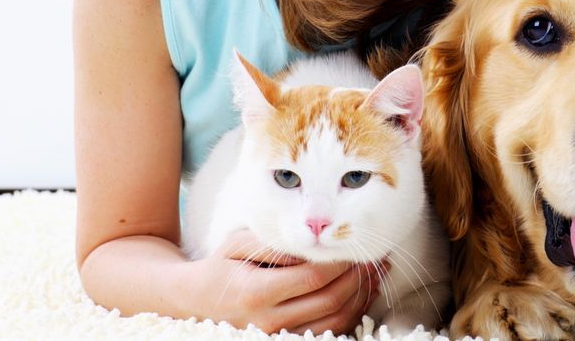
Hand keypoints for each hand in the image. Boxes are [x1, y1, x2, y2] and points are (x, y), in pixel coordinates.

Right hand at [186, 228, 387, 334]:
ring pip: (334, 322)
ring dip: (361, 297)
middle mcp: (268, 321)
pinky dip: (352, 313)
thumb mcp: (240, 244)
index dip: (340, 262)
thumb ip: (275, 243)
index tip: (356, 245)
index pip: (312, 278)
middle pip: (329, 301)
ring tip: (378, 272)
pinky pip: (329, 332)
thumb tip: (313, 243)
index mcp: (257, 293)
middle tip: (376, 256)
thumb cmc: (221, 265)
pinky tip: (363, 293)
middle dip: (358, 277)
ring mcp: (278, 336)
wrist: (196, 300)